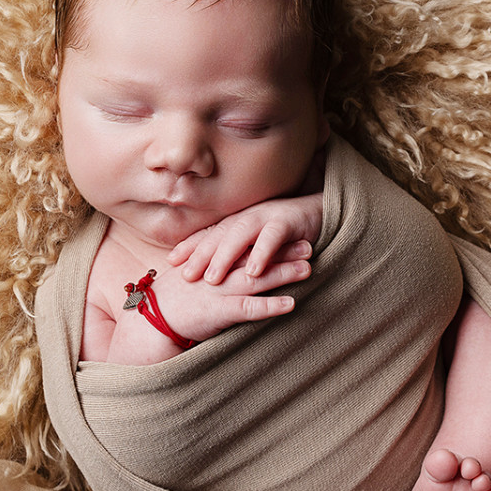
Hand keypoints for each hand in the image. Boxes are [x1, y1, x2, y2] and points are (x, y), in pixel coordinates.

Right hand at [107, 254, 311, 361]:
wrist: (150, 320)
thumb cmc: (173, 301)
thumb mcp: (191, 278)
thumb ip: (210, 270)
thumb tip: (226, 266)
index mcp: (212, 263)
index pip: (244, 246)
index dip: (267, 239)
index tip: (290, 232)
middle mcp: (218, 273)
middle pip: (255, 257)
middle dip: (283, 250)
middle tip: (309, 243)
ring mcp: (219, 290)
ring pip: (256, 279)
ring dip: (283, 273)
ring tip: (308, 268)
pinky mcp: (219, 312)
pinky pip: (248, 308)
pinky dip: (269, 306)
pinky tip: (290, 304)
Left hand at [167, 193, 323, 284]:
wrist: (321, 211)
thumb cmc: (288, 233)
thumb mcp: (259, 241)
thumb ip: (240, 251)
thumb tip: (214, 269)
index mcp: (239, 221)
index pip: (209, 234)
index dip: (189, 246)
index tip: (169, 263)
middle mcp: (248, 217)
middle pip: (218, 236)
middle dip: (200, 255)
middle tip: (185, 276)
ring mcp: (266, 217)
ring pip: (240, 235)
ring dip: (225, 256)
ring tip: (212, 278)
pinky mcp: (288, 222)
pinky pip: (272, 238)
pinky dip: (262, 253)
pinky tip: (253, 271)